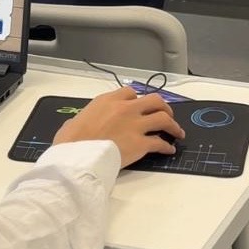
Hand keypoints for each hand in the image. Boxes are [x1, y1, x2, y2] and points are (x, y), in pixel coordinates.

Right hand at [52, 86, 184, 166]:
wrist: (78, 155)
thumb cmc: (72, 140)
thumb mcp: (76, 120)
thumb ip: (87, 117)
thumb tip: (82, 124)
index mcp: (108, 100)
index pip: (130, 92)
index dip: (138, 100)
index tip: (140, 107)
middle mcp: (125, 108)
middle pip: (154, 101)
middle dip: (164, 107)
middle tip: (167, 115)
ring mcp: (135, 125)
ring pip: (163, 119)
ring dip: (173, 125)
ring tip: (177, 132)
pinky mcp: (141, 144)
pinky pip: (160, 143)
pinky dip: (167, 146)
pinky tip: (169, 150)